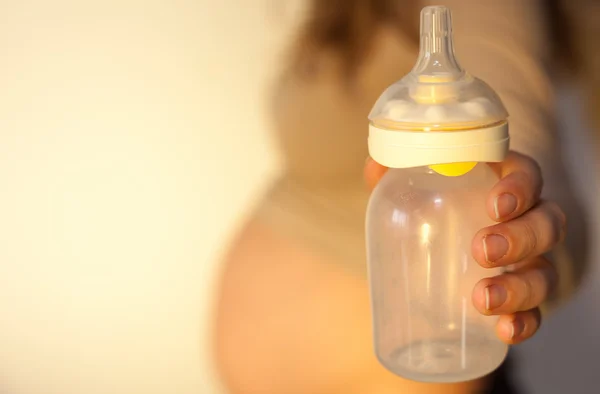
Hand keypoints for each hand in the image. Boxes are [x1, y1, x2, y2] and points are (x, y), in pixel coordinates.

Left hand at [364, 151, 565, 344]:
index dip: (520, 188)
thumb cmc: (428, 208)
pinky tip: (504, 330)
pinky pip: (535, 313)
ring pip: (544, 273)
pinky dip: (525, 323)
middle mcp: (525, 222)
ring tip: (483, 299)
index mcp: (502, 186)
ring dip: (520, 287)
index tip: (496, 205)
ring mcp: (527, 263)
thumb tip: (375, 167)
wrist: (433, 253)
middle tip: (483, 250)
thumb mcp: (411, 187)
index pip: (527, 176)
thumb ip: (393, 173)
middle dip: (520, 238)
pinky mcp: (520, 300)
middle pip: (545, 224)